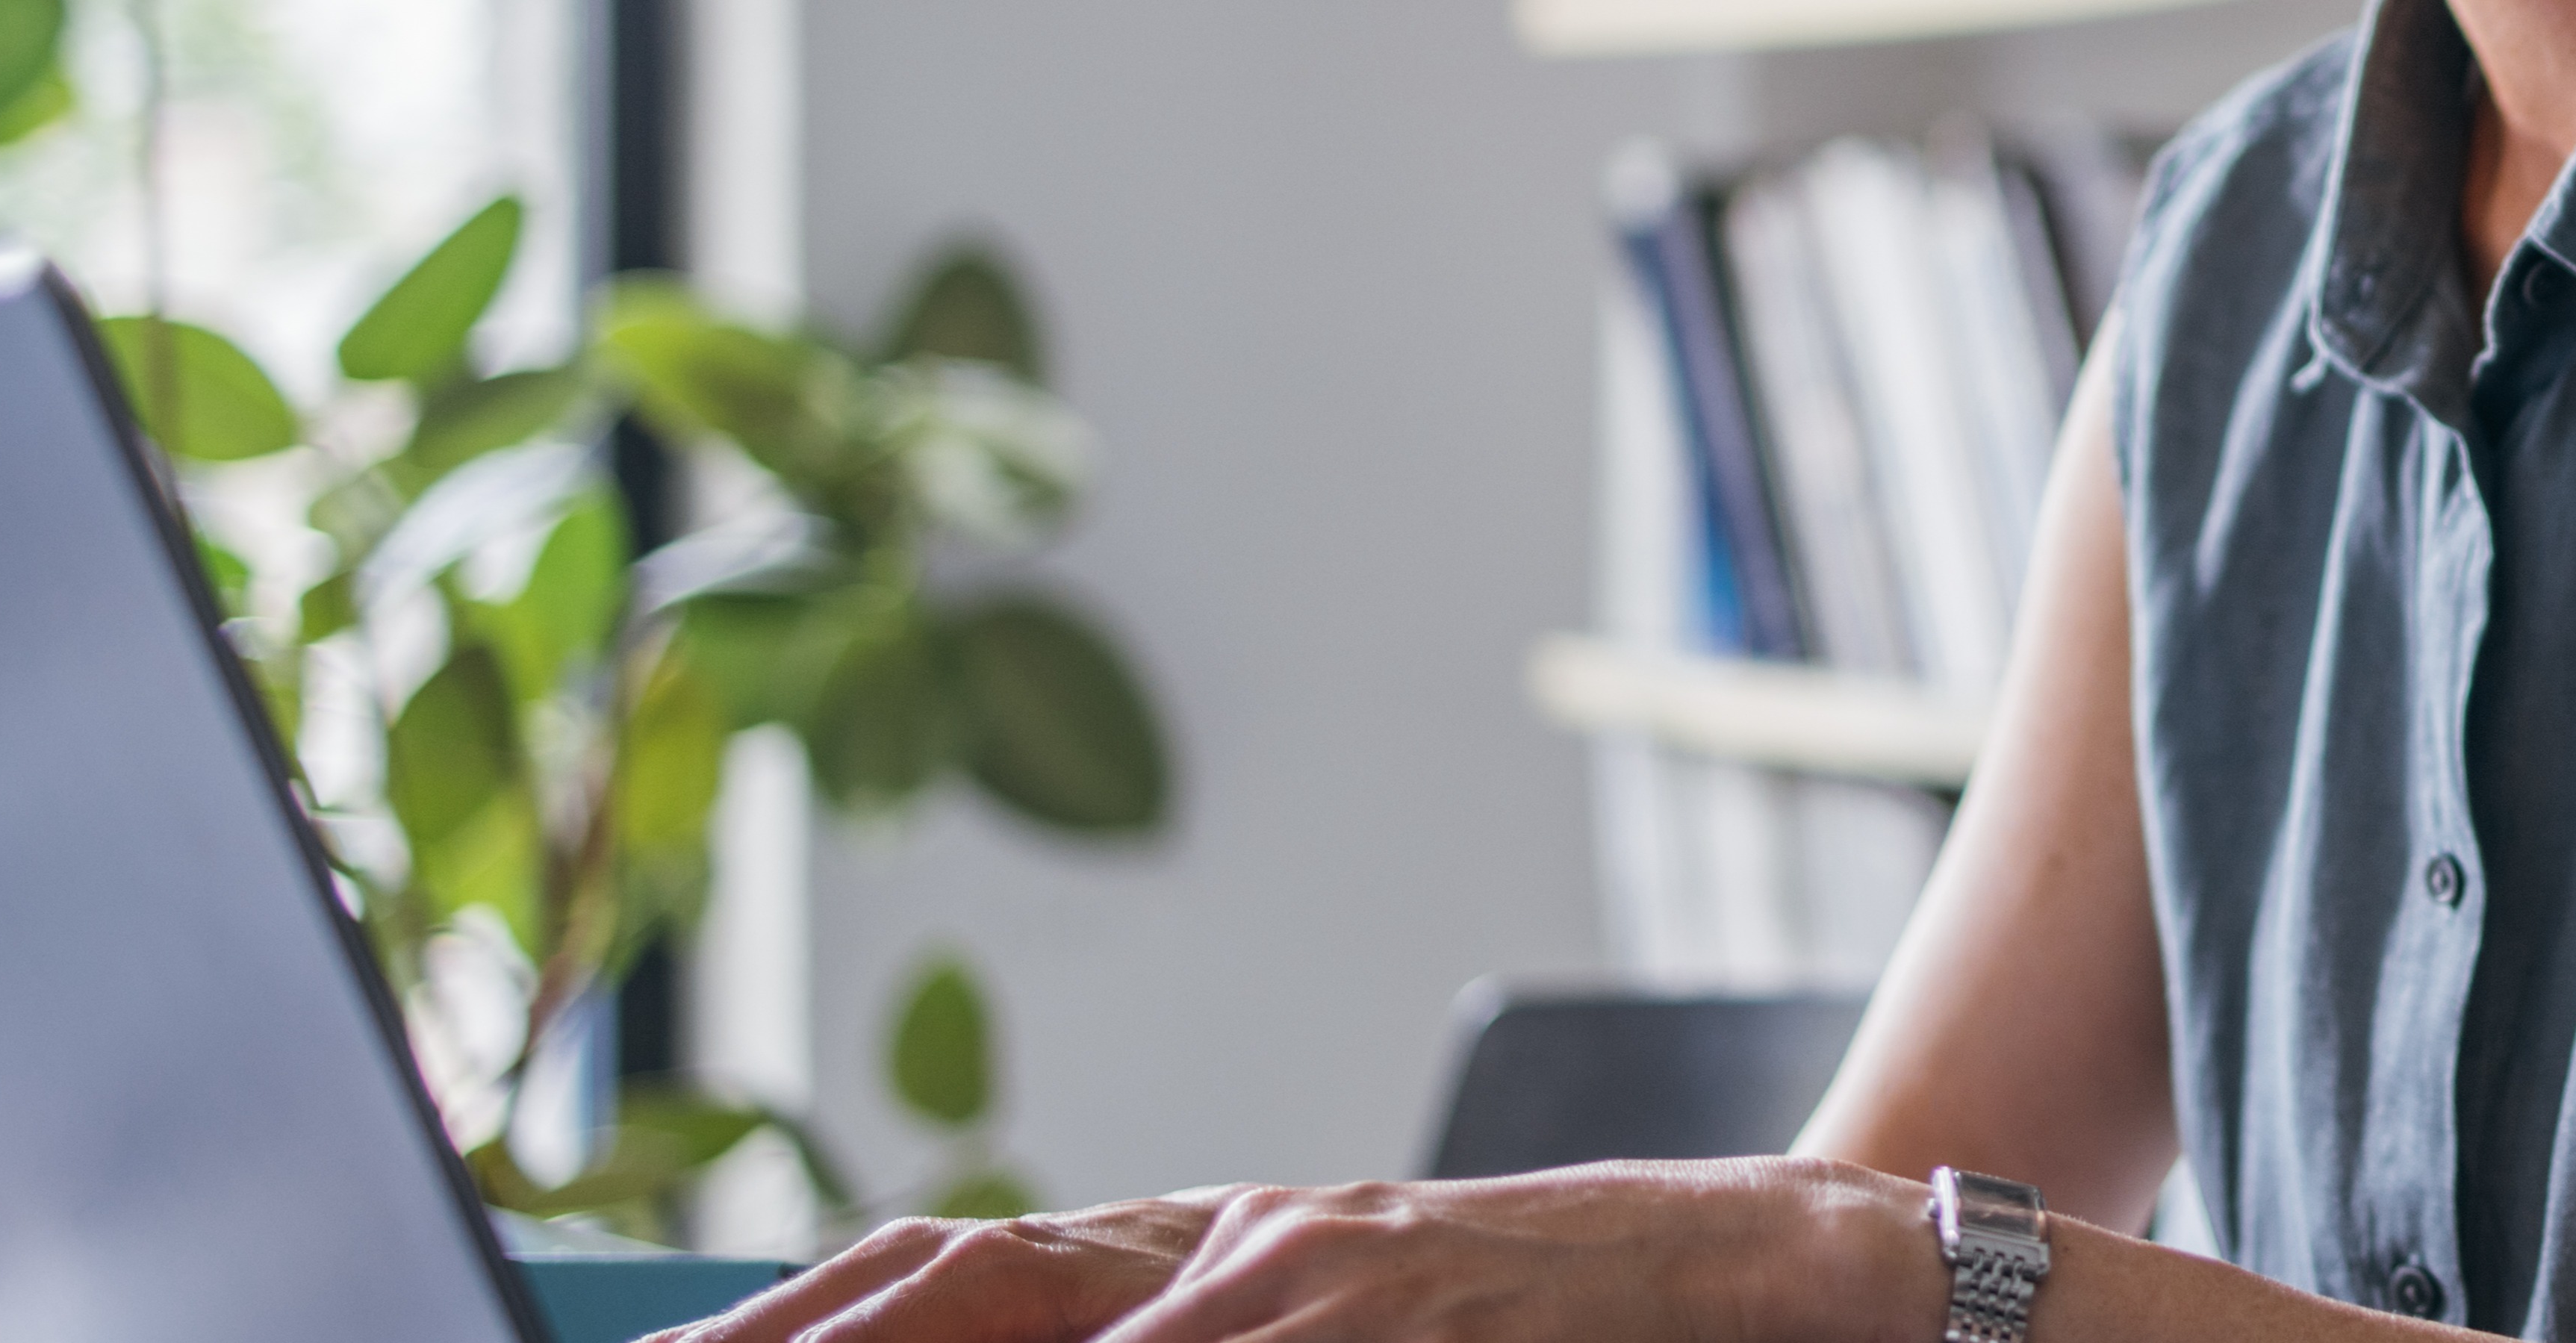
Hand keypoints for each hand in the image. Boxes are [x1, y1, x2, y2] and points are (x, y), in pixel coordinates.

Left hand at [652, 1159, 1935, 1342]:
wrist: (1775, 1265)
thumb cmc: (1547, 1327)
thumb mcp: (1338, 1329)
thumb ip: (1185, 1332)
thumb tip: (1015, 1336)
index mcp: (1196, 1259)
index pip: (946, 1280)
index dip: (800, 1324)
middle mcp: (1225, 1242)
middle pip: (955, 1279)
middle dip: (800, 1336)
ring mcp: (1304, 1267)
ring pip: (1055, 1308)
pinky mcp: (1388, 1296)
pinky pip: (1220, 1340)